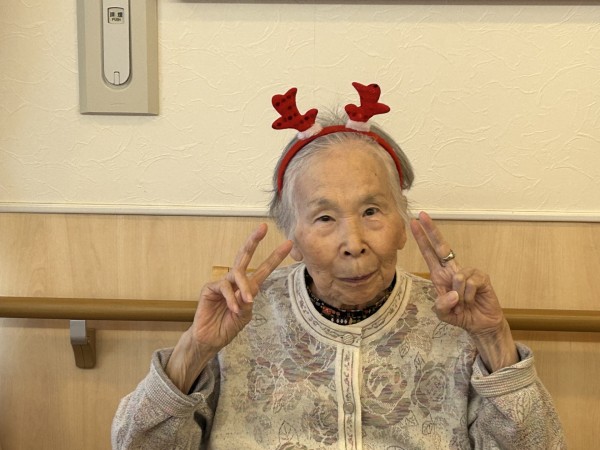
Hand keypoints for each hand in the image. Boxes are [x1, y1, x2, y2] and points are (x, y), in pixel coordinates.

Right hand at [191, 223, 291, 350]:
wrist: (210, 339)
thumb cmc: (228, 327)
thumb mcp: (244, 317)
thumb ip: (247, 304)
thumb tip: (248, 292)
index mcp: (248, 287)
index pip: (263, 269)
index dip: (275, 257)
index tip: (288, 244)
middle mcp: (236, 281)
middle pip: (245, 256)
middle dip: (254, 241)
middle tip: (263, 227)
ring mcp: (223, 283)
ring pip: (237, 273)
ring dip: (244, 286)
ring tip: (247, 300)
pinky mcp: (210, 288)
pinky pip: (224, 287)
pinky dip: (231, 298)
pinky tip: (233, 308)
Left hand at [410, 211, 517, 370]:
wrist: (480, 325)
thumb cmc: (461, 315)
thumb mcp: (444, 315)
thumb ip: (442, 306)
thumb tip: (453, 293)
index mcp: (440, 275)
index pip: (429, 253)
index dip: (422, 239)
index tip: (414, 223)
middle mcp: (452, 270)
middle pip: (442, 247)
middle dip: (432, 231)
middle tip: (422, 215)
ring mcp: (468, 272)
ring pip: (458, 277)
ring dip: (459, 296)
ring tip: (463, 304)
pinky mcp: (481, 278)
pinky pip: (470, 283)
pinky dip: (468, 297)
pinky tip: (472, 301)